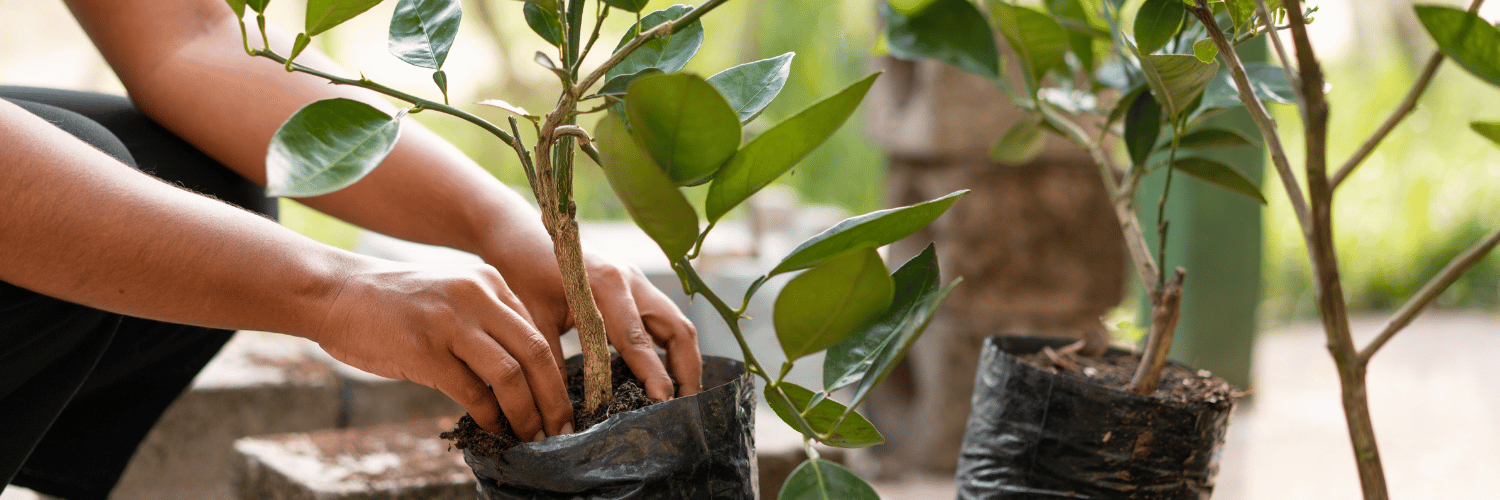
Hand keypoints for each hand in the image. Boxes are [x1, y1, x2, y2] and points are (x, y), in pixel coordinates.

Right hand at [311, 259, 571, 439]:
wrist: (334, 293)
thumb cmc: (393, 304)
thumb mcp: (450, 297)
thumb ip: (485, 325)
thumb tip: (521, 378)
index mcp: (489, 282)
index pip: (538, 332)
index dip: (555, 374)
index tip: (560, 404)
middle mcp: (477, 296)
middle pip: (536, 352)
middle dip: (554, 398)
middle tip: (561, 430)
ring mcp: (451, 321)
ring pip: (510, 375)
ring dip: (526, 413)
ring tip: (531, 436)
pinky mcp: (425, 350)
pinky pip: (472, 391)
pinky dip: (489, 416)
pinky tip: (492, 429)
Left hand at [497, 245, 703, 401]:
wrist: (520, 233)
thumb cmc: (522, 270)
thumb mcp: (533, 318)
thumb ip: (553, 362)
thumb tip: (564, 412)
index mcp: (606, 284)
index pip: (638, 339)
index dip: (653, 375)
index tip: (663, 404)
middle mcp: (631, 280)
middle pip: (677, 329)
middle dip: (686, 371)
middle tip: (685, 408)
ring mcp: (638, 281)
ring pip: (678, 324)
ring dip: (685, 361)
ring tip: (683, 397)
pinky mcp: (637, 286)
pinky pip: (666, 319)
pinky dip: (673, 348)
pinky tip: (668, 375)